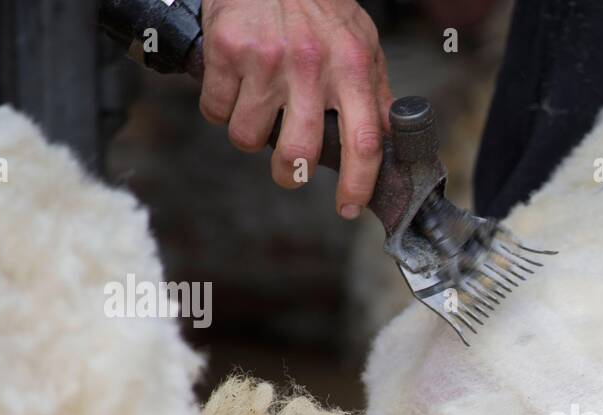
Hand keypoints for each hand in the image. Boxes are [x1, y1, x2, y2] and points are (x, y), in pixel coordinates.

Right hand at [199, 0, 391, 218]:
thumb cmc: (320, 6)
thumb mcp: (362, 44)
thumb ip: (374, 94)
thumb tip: (387, 143)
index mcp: (352, 68)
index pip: (365, 142)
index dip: (358, 184)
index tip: (349, 207)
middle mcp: (310, 67)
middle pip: (297, 153)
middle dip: (288, 175)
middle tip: (288, 170)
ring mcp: (265, 60)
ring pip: (248, 137)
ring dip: (250, 134)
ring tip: (259, 106)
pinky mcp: (225, 51)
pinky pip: (215, 110)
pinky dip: (221, 107)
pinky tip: (234, 85)